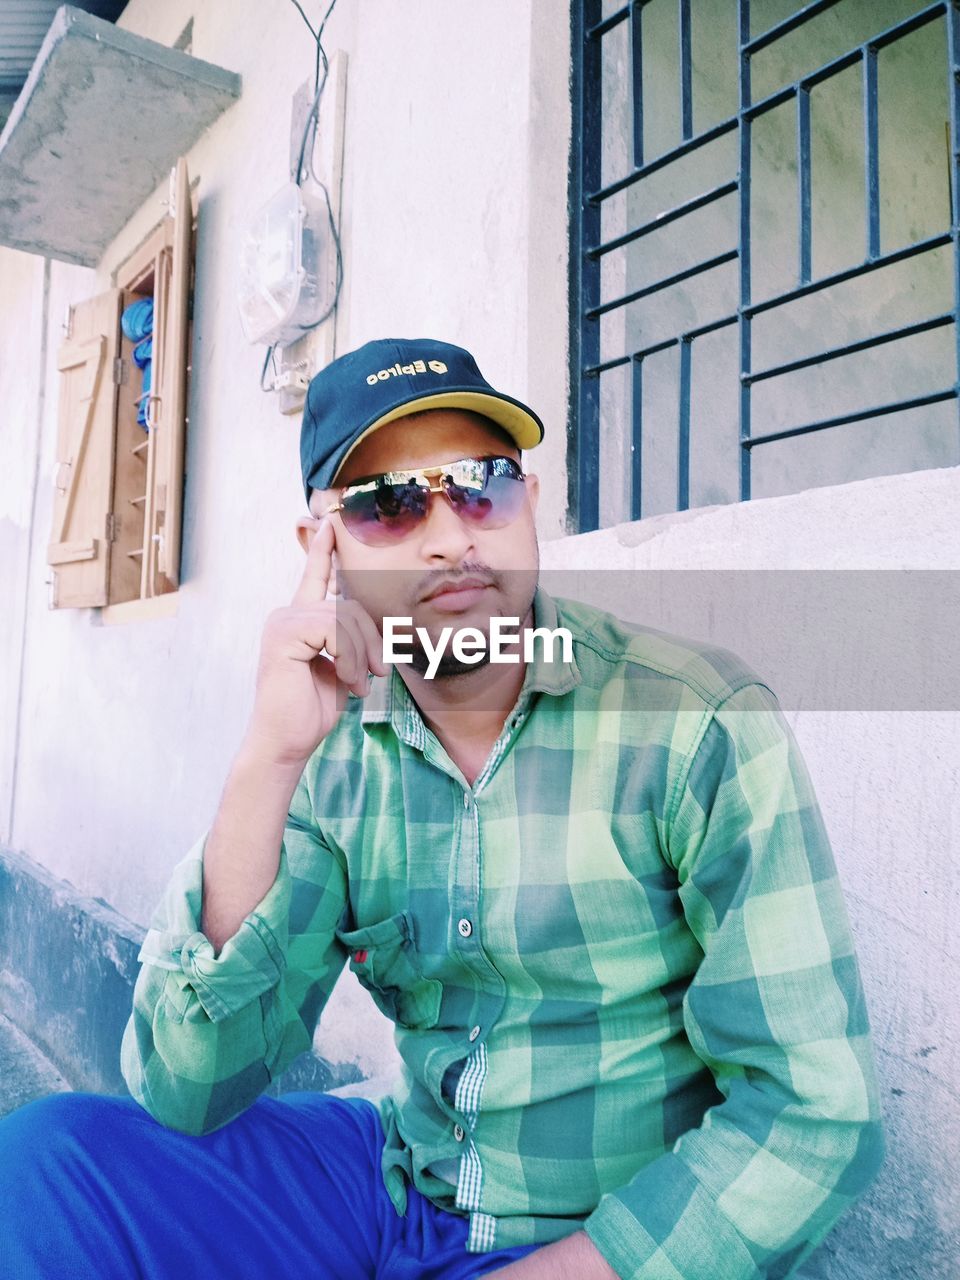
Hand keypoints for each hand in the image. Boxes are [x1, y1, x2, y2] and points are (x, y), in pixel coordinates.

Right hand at [242, 518, 387, 767]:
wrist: (286, 741)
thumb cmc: (311, 709)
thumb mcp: (341, 668)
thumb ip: (350, 641)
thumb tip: (376, 625)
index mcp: (299, 620)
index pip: (314, 577)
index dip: (322, 551)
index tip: (328, 523)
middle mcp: (287, 614)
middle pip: (350, 604)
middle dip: (373, 638)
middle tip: (380, 671)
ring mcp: (282, 622)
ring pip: (347, 617)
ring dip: (364, 654)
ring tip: (364, 682)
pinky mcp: (285, 634)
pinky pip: (336, 631)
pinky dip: (352, 659)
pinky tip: (350, 683)